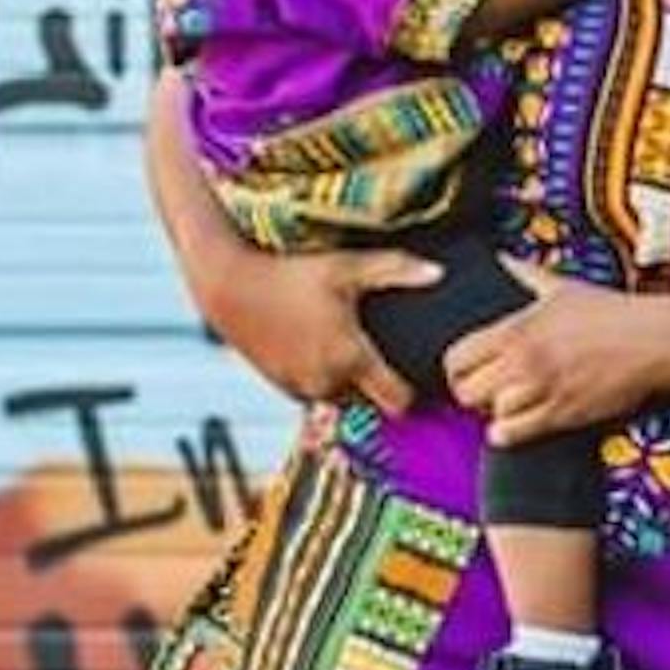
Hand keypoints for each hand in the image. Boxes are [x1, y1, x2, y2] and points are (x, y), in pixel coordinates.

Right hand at [208, 246, 441, 415]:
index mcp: (350, 359)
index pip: (398, 402)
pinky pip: (317, 393)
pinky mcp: (281, 386)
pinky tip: (331, 352)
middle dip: (384, 389)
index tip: (430, 381)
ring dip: (355, 387)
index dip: (418, 395)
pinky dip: (328, 381)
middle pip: (372, 403)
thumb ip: (396, 269)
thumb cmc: (292, 273)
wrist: (230, 287)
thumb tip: (439, 272)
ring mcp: (301, 388)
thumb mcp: (348, 266)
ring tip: (365, 355)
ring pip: (343, 400)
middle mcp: (327, 382)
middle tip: (399, 362)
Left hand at [445, 261, 669, 444]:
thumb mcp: (563, 287)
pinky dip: (513, 432)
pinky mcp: (560, 414)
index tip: (471, 369)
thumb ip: (525, 274)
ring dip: (499, 412)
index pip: (456, 358)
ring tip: (515, 402)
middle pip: (466, 393)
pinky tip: (527, 417)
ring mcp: (541, 390)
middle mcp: (523, 361)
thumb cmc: (612, 312)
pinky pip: (512, 436)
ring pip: (490, 415)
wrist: (653, 340)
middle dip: (476, 393)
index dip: (458, 368)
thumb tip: (503, 258)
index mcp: (517, 328)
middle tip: (492, 389)